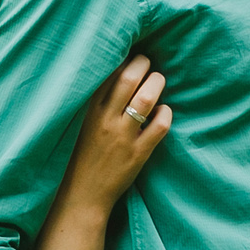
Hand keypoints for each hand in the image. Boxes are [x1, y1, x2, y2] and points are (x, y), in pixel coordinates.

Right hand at [55, 55, 171, 216]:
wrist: (84, 193)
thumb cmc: (85, 154)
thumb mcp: (86, 123)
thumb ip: (101, 101)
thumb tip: (123, 72)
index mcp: (90, 110)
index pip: (108, 73)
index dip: (124, 59)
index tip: (132, 57)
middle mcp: (105, 119)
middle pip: (128, 79)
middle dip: (143, 64)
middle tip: (148, 63)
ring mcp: (123, 136)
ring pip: (145, 99)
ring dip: (157, 83)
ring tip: (158, 80)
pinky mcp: (138, 153)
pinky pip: (159, 126)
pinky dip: (165, 113)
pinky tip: (163, 112)